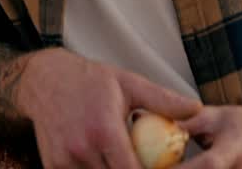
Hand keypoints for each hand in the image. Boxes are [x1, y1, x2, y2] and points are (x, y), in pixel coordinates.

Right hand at [15, 48, 202, 168]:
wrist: (44, 80)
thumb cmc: (91, 80)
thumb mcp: (129, 83)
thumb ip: (163, 100)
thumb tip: (197, 109)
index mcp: (103, 129)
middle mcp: (81, 149)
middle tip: (145, 165)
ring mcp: (63, 161)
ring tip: (124, 161)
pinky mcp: (52, 166)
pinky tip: (105, 161)